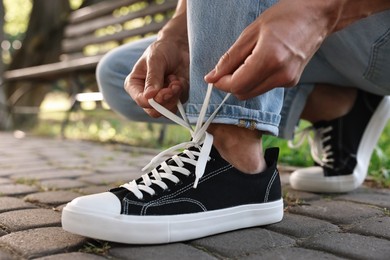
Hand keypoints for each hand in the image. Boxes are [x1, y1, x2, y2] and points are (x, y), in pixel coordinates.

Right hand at [125, 38, 188, 117]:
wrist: (179, 47)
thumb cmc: (163, 50)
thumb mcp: (155, 59)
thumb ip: (153, 77)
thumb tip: (149, 95)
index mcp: (135, 85)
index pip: (141, 101)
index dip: (153, 101)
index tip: (165, 91)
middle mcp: (146, 95)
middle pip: (154, 111)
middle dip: (166, 99)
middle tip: (174, 85)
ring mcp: (161, 98)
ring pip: (168, 110)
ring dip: (175, 95)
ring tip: (176, 79)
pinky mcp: (174, 98)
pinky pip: (179, 103)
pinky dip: (182, 92)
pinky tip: (179, 80)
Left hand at [205, 0, 335, 99]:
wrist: (316, 16)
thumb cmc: (284, 17)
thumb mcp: (250, 33)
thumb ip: (230, 58)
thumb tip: (212, 77)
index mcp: (269, 59)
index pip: (236, 85)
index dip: (221, 83)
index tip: (214, 76)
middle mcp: (281, 75)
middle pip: (243, 93)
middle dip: (231, 84)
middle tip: (229, 66)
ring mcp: (288, 81)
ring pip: (252, 93)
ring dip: (243, 82)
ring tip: (248, 60)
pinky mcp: (291, 82)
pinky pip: (264, 87)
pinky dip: (255, 80)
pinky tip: (261, 62)